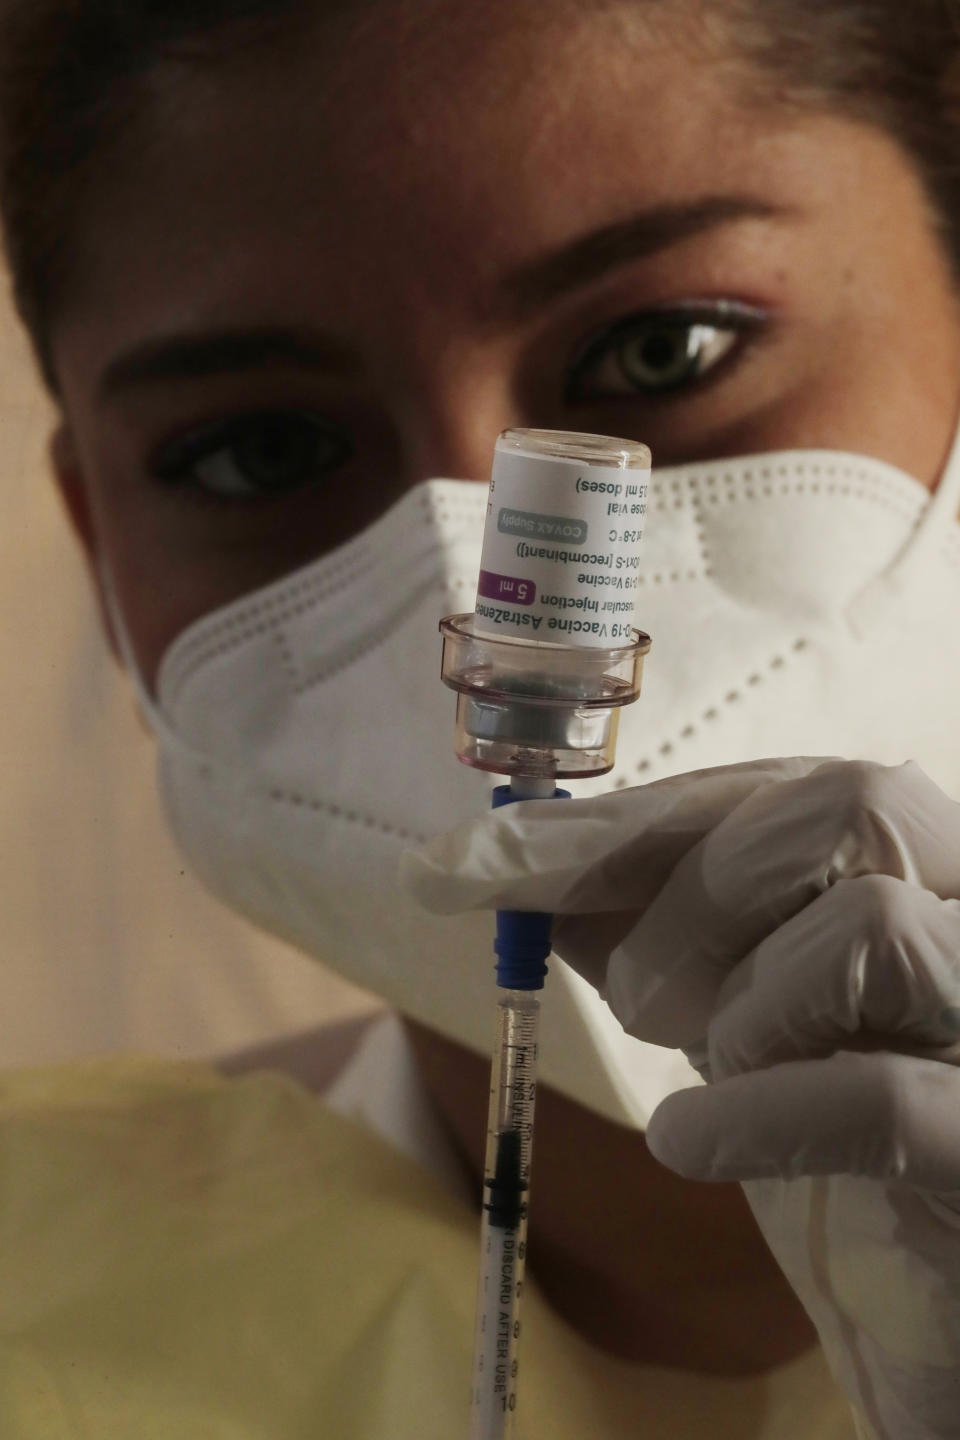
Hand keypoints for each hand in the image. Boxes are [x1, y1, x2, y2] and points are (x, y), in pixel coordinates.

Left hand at [402, 758, 959, 1439]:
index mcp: (938, 876)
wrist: (937, 1310)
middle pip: (854, 806)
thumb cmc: (843, 1151)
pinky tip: (689, 1143)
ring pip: (870, 926)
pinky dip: (749, 1113)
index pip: (796, 786)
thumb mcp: (740, 1016)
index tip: (508, 853)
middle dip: (699, 887)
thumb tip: (523, 864)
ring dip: (739, 1004)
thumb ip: (654, 932)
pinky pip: (877, 1099)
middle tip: (636, 995)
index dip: (643, 815)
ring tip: (708, 1076)